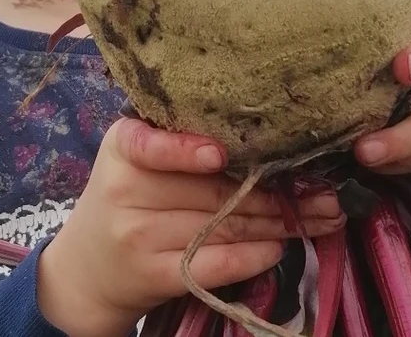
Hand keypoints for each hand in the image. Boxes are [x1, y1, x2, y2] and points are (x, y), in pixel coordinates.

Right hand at [37, 118, 345, 336]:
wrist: (86, 269)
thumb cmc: (124, 199)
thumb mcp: (133, 159)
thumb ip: (177, 140)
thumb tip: (265, 135)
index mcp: (122, 148)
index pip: (152, 145)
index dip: (186, 151)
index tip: (220, 154)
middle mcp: (126, 191)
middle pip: (213, 190)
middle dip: (275, 190)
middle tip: (325, 187)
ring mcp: (140, 237)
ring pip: (223, 226)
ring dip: (280, 222)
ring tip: (322, 215)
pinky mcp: (156, 275)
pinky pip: (215, 264)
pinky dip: (254, 256)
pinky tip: (280, 247)